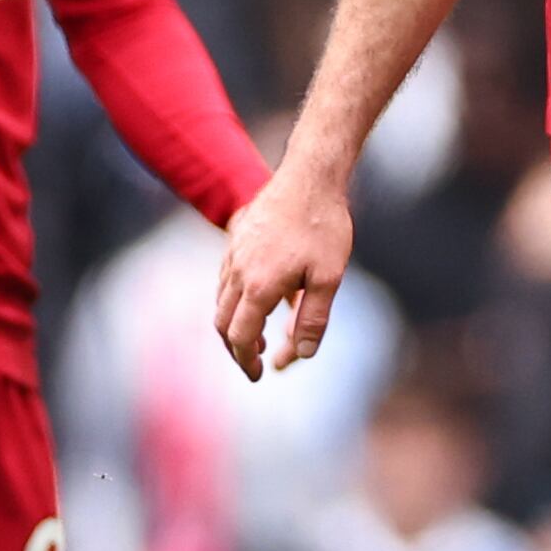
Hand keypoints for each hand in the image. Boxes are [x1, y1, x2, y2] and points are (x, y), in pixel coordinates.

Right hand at [214, 170, 355, 379]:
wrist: (310, 176)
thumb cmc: (324, 226)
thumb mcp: (328, 277)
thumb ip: (312, 319)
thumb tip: (300, 355)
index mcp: (258, 286)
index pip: (240, 337)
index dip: (247, 361)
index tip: (259, 374)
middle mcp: (237, 271)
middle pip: (223, 323)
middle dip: (236, 348)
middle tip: (255, 362)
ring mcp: (233, 253)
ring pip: (221, 300)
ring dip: (235, 324)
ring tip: (259, 337)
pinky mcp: (236, 238)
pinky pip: (226, 278)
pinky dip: (235, 299)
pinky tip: (257, 299)